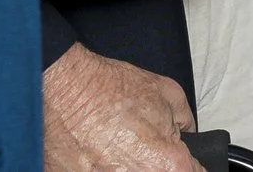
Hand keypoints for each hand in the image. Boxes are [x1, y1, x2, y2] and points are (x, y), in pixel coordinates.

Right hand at [42, 46, 197, 171]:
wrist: (63, 89)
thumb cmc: (107, 89)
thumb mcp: (167, 92)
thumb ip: (186, 122)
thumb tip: (187, 134)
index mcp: (168, 166)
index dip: (189, 165)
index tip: (181, 160)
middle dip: (158, 164)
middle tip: (142, 147)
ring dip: (128, 166)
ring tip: (115, 147)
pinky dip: (103, 166)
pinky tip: (97, 150)